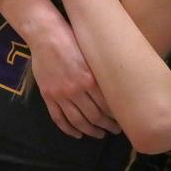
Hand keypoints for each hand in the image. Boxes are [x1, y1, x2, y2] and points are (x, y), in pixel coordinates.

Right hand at [27, 19, 120, 138]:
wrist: (46, 35)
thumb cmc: (72, 39)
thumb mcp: (91, 55)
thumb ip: (99, 73)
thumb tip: (114, 87)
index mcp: (90, 79)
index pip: (107, 105)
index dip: (116, 116)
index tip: (124, 120)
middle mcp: (76, 90)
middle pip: (95, 116)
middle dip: (107, 126)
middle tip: (116, 130)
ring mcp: (60, 94)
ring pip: (77, 121)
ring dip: (90, 131)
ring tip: (100, 135)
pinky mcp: (48, 96)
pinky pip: (58, 118)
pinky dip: (68, 129)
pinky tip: (77, 134)